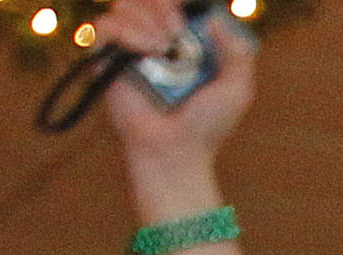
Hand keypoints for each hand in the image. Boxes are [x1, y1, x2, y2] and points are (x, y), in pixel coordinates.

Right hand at [99, 0, 256, 188]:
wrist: (176, 152)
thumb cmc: (206, 126)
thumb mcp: (237, 90)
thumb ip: (238, 54)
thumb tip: (216, 19)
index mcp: (182, 39)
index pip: (173, 1)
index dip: (178, 1)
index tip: (188, 16)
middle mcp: (154, 38)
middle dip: (162, 3)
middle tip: (177, 31)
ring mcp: (129, 49)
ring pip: (124, 5)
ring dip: (146, 20)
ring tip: (163, 48)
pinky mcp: (106, 61)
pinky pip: (104, 27)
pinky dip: (126, 32)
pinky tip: (147, 52)